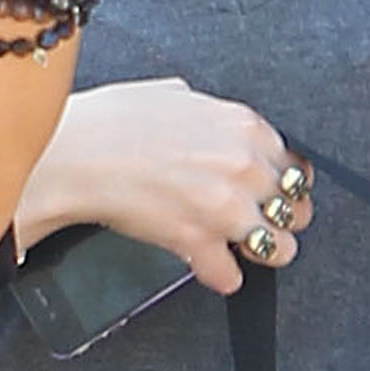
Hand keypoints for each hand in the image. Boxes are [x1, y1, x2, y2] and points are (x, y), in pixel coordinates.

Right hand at [22, 75, 315, 294]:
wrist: (74, 155)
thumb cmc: (110, 122)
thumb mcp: (172, 94)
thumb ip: (208, 111)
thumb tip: (212, 121)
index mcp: (243, 127)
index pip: (294, 164)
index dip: (283, 183)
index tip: (276, 192)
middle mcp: (243, 166)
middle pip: (295, 207)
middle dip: (281, 219)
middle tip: (264, 223)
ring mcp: (224, 207)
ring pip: (279, 248)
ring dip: (264, 253)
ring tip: (248, 252)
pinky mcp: (197, 241)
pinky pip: (231, 276)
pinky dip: (222, 276)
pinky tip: (213, 269)